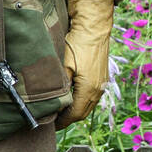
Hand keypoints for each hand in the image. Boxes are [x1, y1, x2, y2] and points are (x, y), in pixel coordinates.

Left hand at [55, 0, 113, 129]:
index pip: (76, 114)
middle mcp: (98, 89)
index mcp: (89, 89)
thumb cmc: (76, 44)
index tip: (51, 124)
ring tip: (59, 110)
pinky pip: (90, 95)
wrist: (93, 27)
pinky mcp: (100, 76)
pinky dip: (80, 99)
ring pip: (87, 104)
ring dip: (74, 109)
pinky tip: (69, 96)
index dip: (63, 121)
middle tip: (53, 120)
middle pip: (82, 112)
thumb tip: (49, 99)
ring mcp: (101, 83)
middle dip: (68, 118)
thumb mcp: (62, 65)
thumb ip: (58, 84)